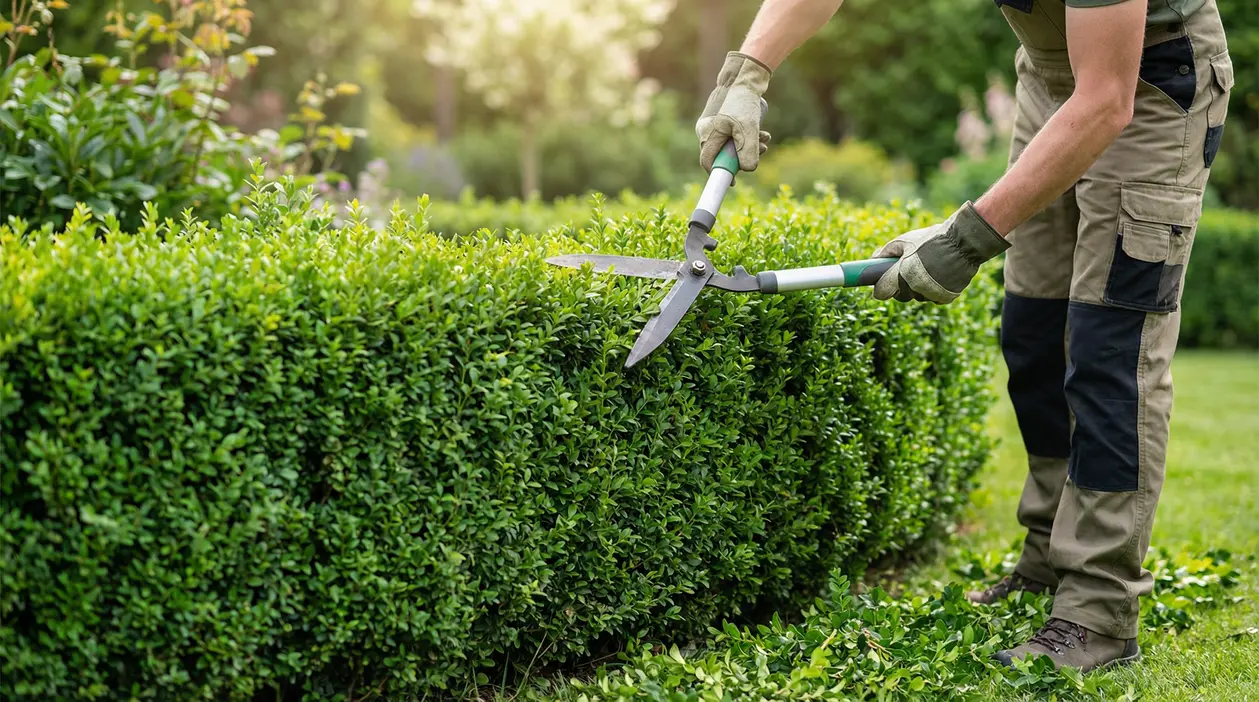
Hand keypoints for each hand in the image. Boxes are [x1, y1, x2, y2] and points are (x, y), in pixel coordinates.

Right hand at [696, 51, 771, 171]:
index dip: (721, 173)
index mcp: (707, 133)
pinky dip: (748, 137)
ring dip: (750, 145)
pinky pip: (734, 136)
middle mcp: (707, 130)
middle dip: (743, 156)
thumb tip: (748, 169)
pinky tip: (763, 132)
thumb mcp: (749, 128)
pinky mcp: (723, 121)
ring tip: (766, 138)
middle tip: (761, 151)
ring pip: (731, 145)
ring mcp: (714, 126)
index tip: (734, 182)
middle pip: (723, 154)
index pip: (708, 161)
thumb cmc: (744, 101)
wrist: (745, 77)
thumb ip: (749, 151)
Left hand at [872, 201, 1010, 303]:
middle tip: (906, 273)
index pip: (882, 292)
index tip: (880, 287)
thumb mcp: (905, 240)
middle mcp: (916, 287)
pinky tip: (939, 275)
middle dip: (901, 287)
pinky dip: (934, 290)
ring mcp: (932, 294)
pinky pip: (934, 298)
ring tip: (928, 268)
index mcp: (902, 273)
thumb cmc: (932, 238)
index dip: (880, 289)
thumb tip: (873, 258)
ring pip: (918, 296)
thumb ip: (886, 251)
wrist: (964, 242)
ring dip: (919, 287)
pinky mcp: (946, 297)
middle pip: (901, 296)